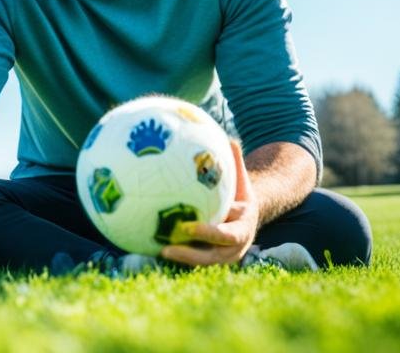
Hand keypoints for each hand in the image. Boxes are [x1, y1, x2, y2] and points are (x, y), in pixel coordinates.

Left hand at [159, 140, 257, 266]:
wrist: (248, 217)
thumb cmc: (240, 193)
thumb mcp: (241, 180)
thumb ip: (236, 163)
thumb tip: (229, 138)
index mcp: (242, 229)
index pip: (226, 235)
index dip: (208, 233)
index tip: (188, 227)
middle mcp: (232, 248)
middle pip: (211, 257)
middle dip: (189, 254)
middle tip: (166, 248)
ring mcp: (220, 257)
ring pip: (199, 261)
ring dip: (179, 258)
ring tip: (155, 251)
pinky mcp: (208, 258)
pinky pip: (192, 258)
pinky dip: (175, 253)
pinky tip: (151, 246)